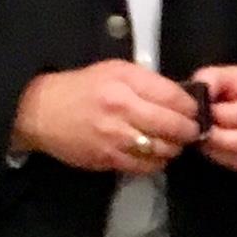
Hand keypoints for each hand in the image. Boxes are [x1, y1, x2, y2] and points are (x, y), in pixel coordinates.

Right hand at [12, 60, 199, 173]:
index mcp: (125, 84)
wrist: (40, 112)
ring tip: (175, 142)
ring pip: (163, 149)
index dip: (192, 106)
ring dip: (175, 147)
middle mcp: (122, 112)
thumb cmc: (82, 87)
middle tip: (193, 129)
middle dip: (190, 129)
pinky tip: (156, 154)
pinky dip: (157, 162)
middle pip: (173, 126)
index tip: (197, 109)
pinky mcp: (107, 160)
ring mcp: (115, 139)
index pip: (174, 97)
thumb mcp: (116, 70)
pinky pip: (145, 166)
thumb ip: (148, 81)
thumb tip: (180, 96)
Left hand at [189, 65, 236, 170]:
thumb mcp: (231, 73)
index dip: (218, 116)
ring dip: (217, 150)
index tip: (200, 111)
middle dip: (217, 138)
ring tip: (204, 135)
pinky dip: (221, 156)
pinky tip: (213, 144)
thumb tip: (195, 99)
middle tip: (198, 129)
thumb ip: (212, 81)